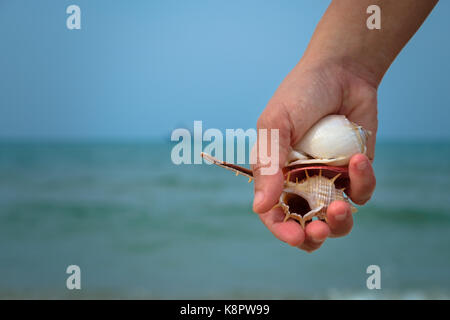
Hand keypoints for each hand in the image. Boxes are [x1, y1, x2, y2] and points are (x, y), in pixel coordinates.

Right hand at [252, 59, 376, 251]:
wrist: (341, 71)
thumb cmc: (300, 94)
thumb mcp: (276, 125)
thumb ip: (268, 165)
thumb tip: (259, 207)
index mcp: (275, 175)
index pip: (274, 213)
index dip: (282, 230)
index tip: (295, 237)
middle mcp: (301, 182)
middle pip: (305, 224)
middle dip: (313, 234)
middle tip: (319, 229)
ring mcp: (329, 179)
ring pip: (335, 219)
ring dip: (339, 221)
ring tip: (340, 207)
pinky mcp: (355, 173)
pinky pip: (361, 192)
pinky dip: (362, 182)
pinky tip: (358, 160)